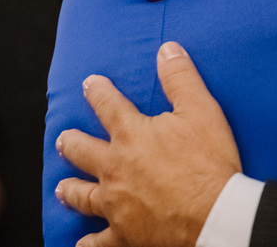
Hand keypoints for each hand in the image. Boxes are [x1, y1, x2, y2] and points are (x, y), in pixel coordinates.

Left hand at [55, 42, 241, 246]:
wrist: (213, 215)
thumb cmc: (208, 163)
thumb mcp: (202, 111)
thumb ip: (180, 79)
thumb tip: (167, 50)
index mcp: (132, 135)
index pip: (108, 105)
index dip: (98, 91)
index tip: (90, 83)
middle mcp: (114, 168)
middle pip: (82, 151)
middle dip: (71, 142)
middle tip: (64, 138)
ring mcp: (115, 204)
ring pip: (82, 195)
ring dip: (71, 189)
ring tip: (63, 186)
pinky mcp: (124, 234)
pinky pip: (98, 242)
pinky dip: (88, 243)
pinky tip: (82, 244)